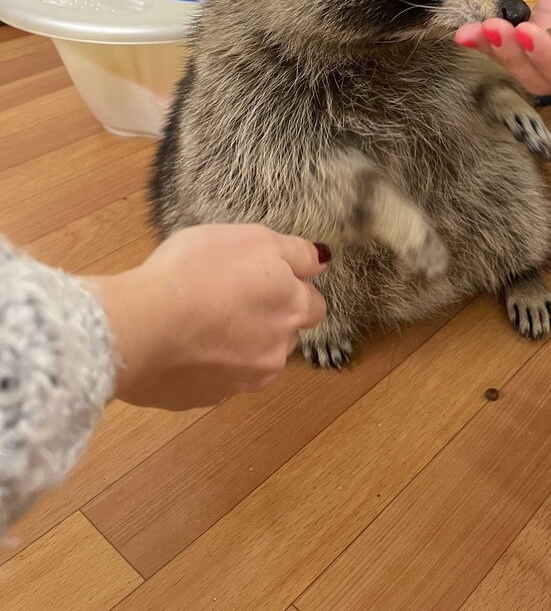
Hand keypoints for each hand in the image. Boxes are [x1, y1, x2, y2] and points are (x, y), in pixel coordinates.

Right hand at [88, 225, 327, 409]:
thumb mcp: (252, 239)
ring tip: (201, 322)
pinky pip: (213, 379)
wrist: (140, 325)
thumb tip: (322, 262)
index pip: (314, 305)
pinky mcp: (203, 400)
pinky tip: (180, 344)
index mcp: (292, 311)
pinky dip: (204, 364)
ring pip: (252, 362)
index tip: (262, 278)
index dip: (291, 289)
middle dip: (268, 320)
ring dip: (239, 346)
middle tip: (229, 296)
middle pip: (284, 335)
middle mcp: (275, 354)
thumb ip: (295, 252)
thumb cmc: (197, 271)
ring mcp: (239, 383)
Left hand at [455, 0, 550, 97]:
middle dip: (515, 56)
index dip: (548, 61)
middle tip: (493, 30)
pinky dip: (492, 38)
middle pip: (542, 76)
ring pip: (524, 62)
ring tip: (476, 30)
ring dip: (499, 50)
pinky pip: (515, 39)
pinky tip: (467, 32)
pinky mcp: (544, 25)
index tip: (528, 33)